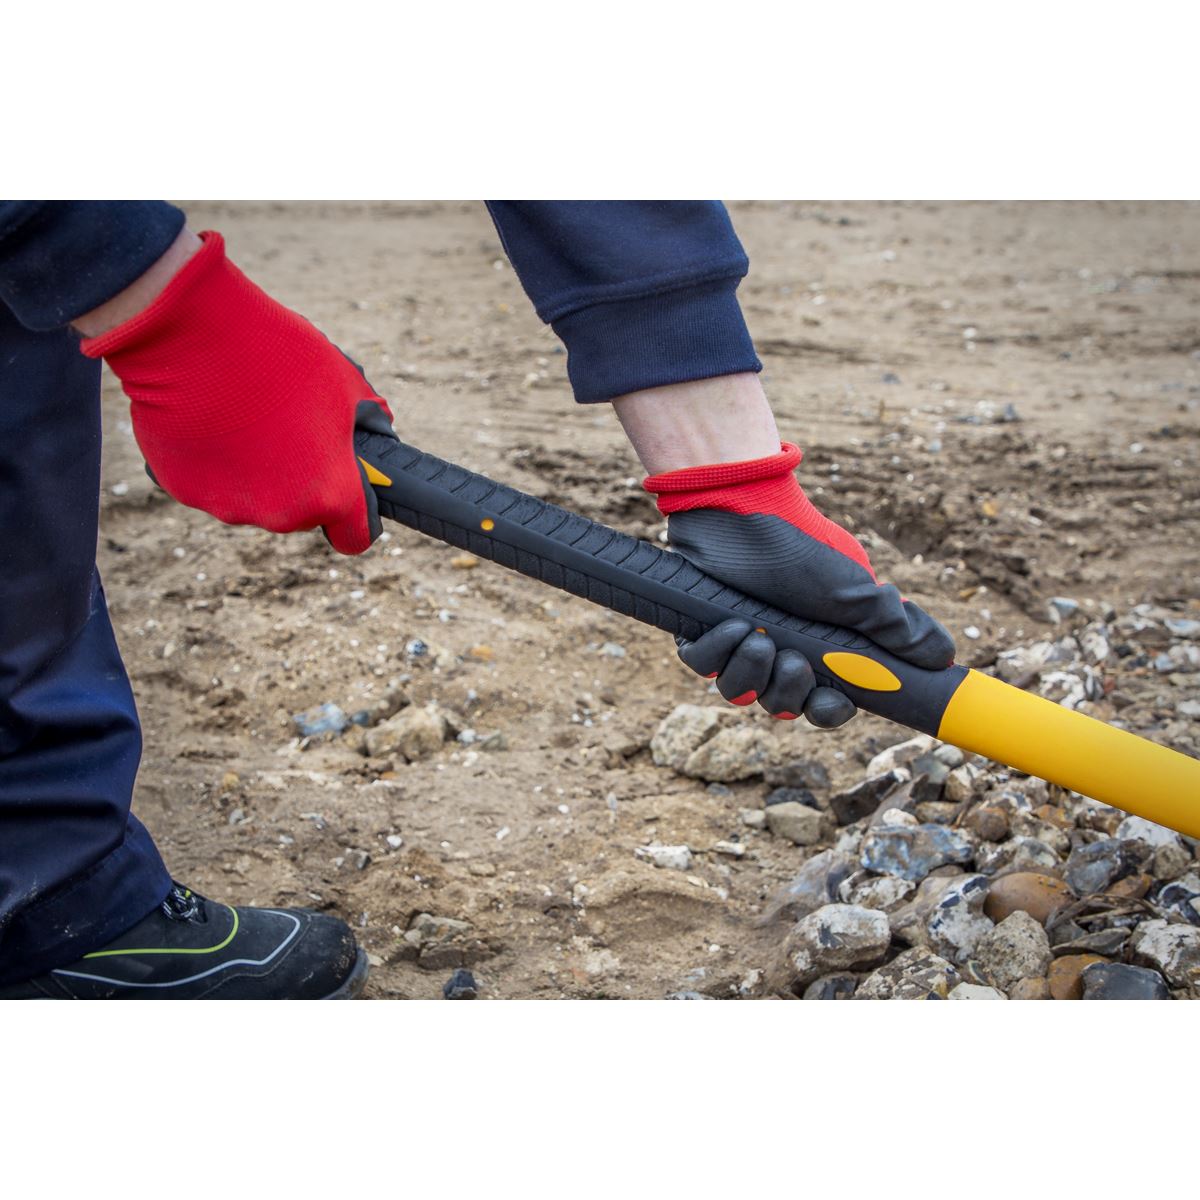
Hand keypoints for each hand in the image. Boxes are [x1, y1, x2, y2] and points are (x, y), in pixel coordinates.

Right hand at [79, 230, 393, 554]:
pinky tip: (211, 419)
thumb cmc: (276, 355)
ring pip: (254, 499)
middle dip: (303, 481)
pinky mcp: (184, 491)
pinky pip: (211, 483)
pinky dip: (215, 461)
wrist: (188, 333)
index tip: (350, 491)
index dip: (356, 514)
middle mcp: (280, 515)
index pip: (355, 537)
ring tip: (247, 416)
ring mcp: (228, 506)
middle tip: (291, 431)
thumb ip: (367, 423)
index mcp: (330, 494)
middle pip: (302, 513)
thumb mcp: (345, 383)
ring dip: (257, 471)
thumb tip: (373, 435)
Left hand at [644, 442, 954, 727]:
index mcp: (819, 650)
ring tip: (756, 635)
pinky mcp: (701, 630)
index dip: (829, 712)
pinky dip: (716, 652)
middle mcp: (779, 651)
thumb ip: (896, 628)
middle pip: (782, 706)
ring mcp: (738, 642)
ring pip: (739, 691)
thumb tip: (945, 656)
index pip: (826, 704)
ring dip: (751, 672)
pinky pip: (702, 665)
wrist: (742, 505)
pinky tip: (732, 625)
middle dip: (788, 694)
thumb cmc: (801, 546)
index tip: (835, 703)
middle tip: (792, 663)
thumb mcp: (855, 590)